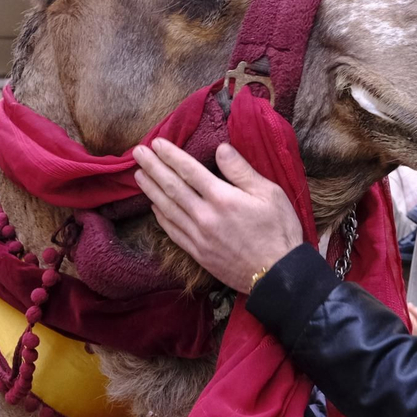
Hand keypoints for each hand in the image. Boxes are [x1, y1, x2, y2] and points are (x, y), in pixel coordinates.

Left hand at [133, 139, 303, 292]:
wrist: (278, 275)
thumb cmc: (279, 230)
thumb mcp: (269, 193)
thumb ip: (241, 171)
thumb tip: (220, 148)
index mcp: (223, 198)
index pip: (189, 171)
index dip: (171, 155)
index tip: (157, 142)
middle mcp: (205, 216)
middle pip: (172, 187)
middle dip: (153, 168)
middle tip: (137, 153)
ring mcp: (198, 237)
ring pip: (167, 209)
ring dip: (151, 189)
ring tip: (139, 175)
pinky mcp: (198, 253)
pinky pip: (173, 231)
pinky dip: (160, 216)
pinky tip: (154, 206)